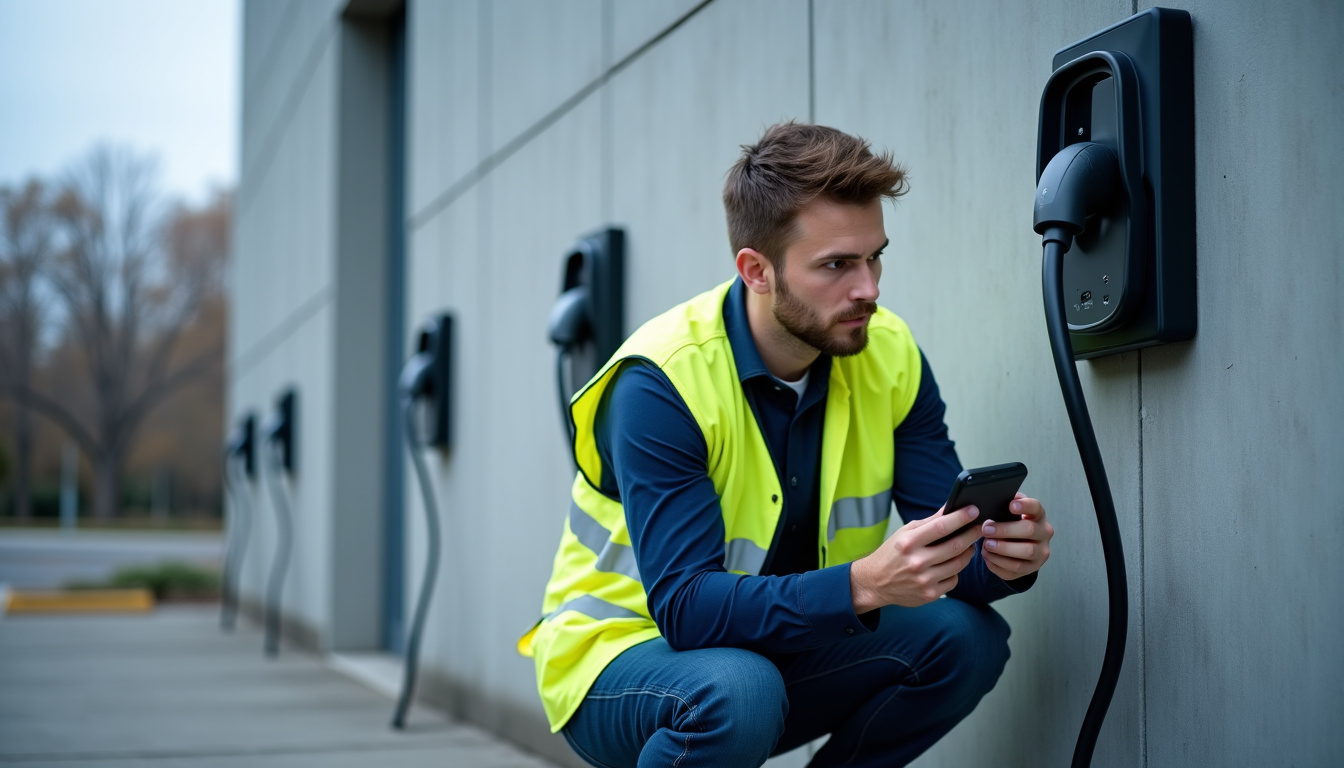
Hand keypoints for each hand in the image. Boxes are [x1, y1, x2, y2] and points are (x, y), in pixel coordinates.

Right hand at [850, 505, 982, 612]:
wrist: (875, 582)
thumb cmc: (891, 554)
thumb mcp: (905, 533)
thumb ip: (929, 522)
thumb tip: (951, 508)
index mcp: (909, 542)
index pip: (941, 527)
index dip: (960, 518)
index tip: (974, 510)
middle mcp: (916, 562)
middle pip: (955, 546)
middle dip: (971, 534)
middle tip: (979, 527)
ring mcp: (924, 580)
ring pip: (958, 564)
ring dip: (968, 553)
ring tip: (968, 546)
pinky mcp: (930, 594)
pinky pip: (953, 580)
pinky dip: (955, 571)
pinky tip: (950, 565)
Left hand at [980, 493, 1052, 580]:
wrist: (1018, 546)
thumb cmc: (1011, 525)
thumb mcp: (1009, 514)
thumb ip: (1003, 506)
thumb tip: (990, 501)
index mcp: (1038, 516)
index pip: (1035, 507)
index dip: (1024, 505)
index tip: (1010, 505)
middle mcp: (1044, 534)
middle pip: (1029, 530)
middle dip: (1005, 530)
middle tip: (986, 530)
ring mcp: (1040, 553)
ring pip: (1026, 552)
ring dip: (1003, 549)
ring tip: (986, 545)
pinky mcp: (1031, 568)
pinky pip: (1016, 569)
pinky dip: (998, 564)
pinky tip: (988, 556)